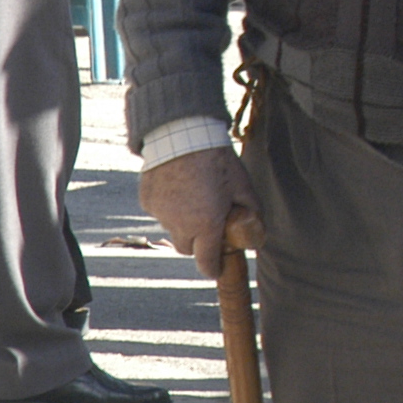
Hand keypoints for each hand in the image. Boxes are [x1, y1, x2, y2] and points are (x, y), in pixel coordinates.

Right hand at [139, 146, 265, 278]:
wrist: (183, 133)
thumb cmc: (218, 160)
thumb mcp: (243, 186)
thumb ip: (251, 214)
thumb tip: (256, 233)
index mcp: (206, 225)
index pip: (207, 263)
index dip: (214, 268)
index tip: (217, 269)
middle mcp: (180, 224)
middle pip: (188, 248)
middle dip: (199, 243)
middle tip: (209, 223)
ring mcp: (160, 213)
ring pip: (172, 229)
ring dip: (183, 222)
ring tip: (194, 196)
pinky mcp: (147, 200)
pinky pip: (160, 212)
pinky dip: (169, 206)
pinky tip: (179, 186)